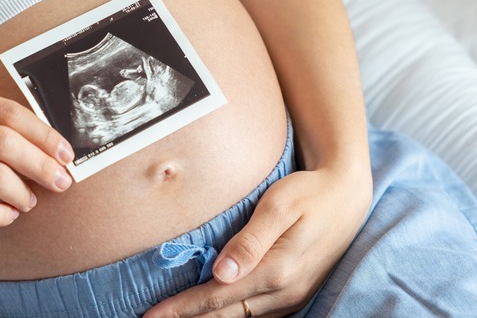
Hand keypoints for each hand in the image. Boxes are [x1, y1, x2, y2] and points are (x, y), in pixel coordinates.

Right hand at [0, 85, 74, 232]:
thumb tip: (48, 147)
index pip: (8, 112)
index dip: (44, 134)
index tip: (66, 153)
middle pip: (5, 142)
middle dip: (42, 164)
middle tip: (61, 181)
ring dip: (22, 192)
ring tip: (28, 200)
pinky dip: (2, 214)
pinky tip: (9, 214)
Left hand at [145, 164, 371, 316]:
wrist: (347, 197)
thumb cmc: (309, 193)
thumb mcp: (279, 206)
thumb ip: (250, 241)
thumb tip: (220, 273)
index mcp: (276, 271)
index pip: (217, 296)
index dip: (182, 308)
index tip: (151, 314)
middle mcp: (284, 292)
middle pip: (225, 314)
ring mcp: (291, 297)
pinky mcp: (294, 294)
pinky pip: (256, 315)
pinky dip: (229, 315)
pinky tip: (211, 313)